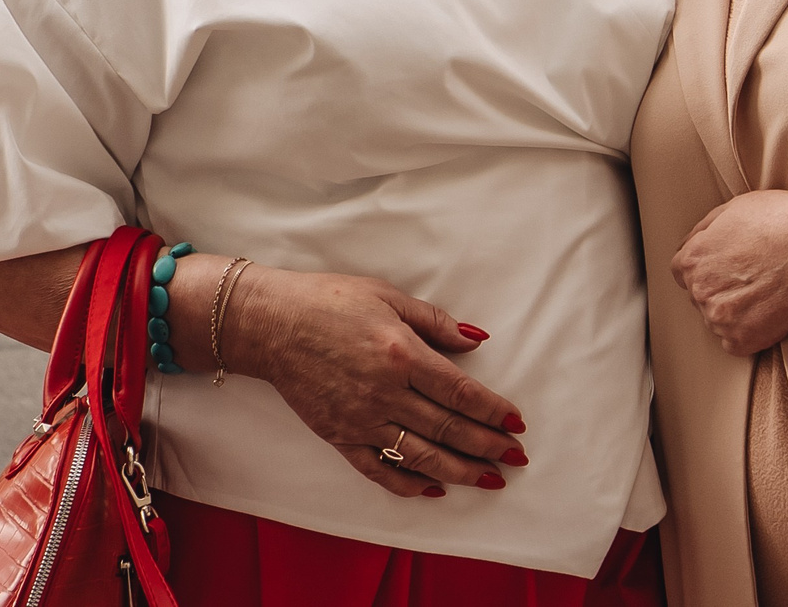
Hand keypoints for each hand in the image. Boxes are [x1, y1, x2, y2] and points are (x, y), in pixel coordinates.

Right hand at [229, 266, 527, 500]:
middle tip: (515, 456)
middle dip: (487, 445)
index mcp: (402, 354)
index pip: (460, 392)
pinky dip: (408, 484)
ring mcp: (361, 420)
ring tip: (489, 479)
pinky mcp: (339, 437)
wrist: (271, 324)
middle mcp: (386, 393)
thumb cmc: (329, 301)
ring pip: (421, 456)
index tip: (516, 422)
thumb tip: (474, 341)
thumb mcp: (388, 297)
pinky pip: (379, 470)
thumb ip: (434, 322)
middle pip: (447, 428)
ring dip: (460, 471)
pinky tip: (433, 489)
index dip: (492, 410)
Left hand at [670, 182, 787, 357]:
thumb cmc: (782, 222)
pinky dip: (752, 332)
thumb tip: (694, 242)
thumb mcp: (734, 209)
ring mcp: (719, 318)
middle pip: (701, 296)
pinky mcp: (742, 340)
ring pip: (719, 320)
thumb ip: (706, 230)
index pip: (684, 272)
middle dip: (722, 289)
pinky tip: (771, 311)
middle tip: (754, 278)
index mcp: (692, 259)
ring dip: (736, 312)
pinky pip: (737, 342)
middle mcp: (699, 291)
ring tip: (767, 292)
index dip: (709, 268)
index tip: (729, 268)